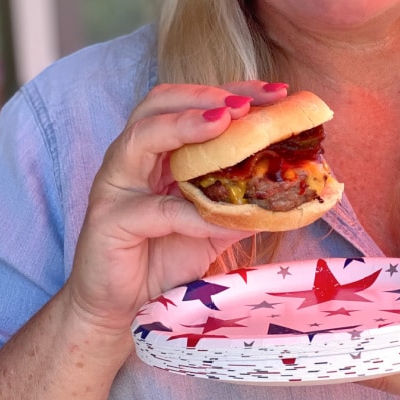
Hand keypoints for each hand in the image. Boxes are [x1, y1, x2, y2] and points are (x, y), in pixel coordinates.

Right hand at [65, 80, 286, 339]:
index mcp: (158, 150)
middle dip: (206, 95)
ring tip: (224, 122)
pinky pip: (152, 209)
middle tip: (246, 103)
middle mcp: (132, 158)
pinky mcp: (108, 221)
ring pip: (142, 137)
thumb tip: (291, 191)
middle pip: (159, 103)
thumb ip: (243, 203)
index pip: (191, 102)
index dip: (232, 90)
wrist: (123, 310)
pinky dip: (189, 211)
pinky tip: (217, 216)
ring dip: (185, 124)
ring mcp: (115, 186)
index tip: (276, 92)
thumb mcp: (215, 224)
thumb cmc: (165, 257)